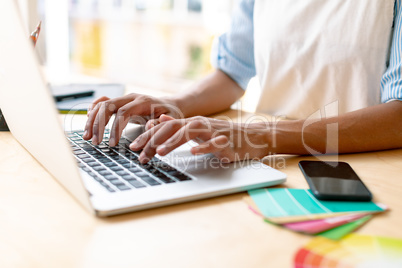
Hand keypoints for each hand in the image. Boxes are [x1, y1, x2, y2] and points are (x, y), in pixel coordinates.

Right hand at [83, 94, 180, 145]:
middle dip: (98, 124)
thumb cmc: (170, 116)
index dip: (115, 128)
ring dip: (92, 120)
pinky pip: (102, 102)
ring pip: (102, 104)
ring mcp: (124, 99)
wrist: (170, 106)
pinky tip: (88, 120)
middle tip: (95, 141)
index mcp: (143, 102)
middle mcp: (131, 98)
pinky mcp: (119, 102)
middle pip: (108, 106)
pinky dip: (93, 110)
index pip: (123, 112)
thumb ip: (160, 124)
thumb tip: (149, 126)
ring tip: (87, 136)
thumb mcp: (170, 121)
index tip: (112, 143)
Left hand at [129, 115, 270, 162]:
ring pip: (190, 133)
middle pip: (173, 128)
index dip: (148, 136)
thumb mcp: (198, 130)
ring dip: (174, 142)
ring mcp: (212, 132)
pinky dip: (203, 147)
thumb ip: (179, 126)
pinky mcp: (225, 142)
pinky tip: (193, 152)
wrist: (252, 137)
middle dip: (154, 139)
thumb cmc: (222, 136)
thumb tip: (159, 120)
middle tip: (139, 151)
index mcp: (191, 123)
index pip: (164, 127)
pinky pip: (214, 143)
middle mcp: (199, 124)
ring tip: (160, 152)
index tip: (133, 146)